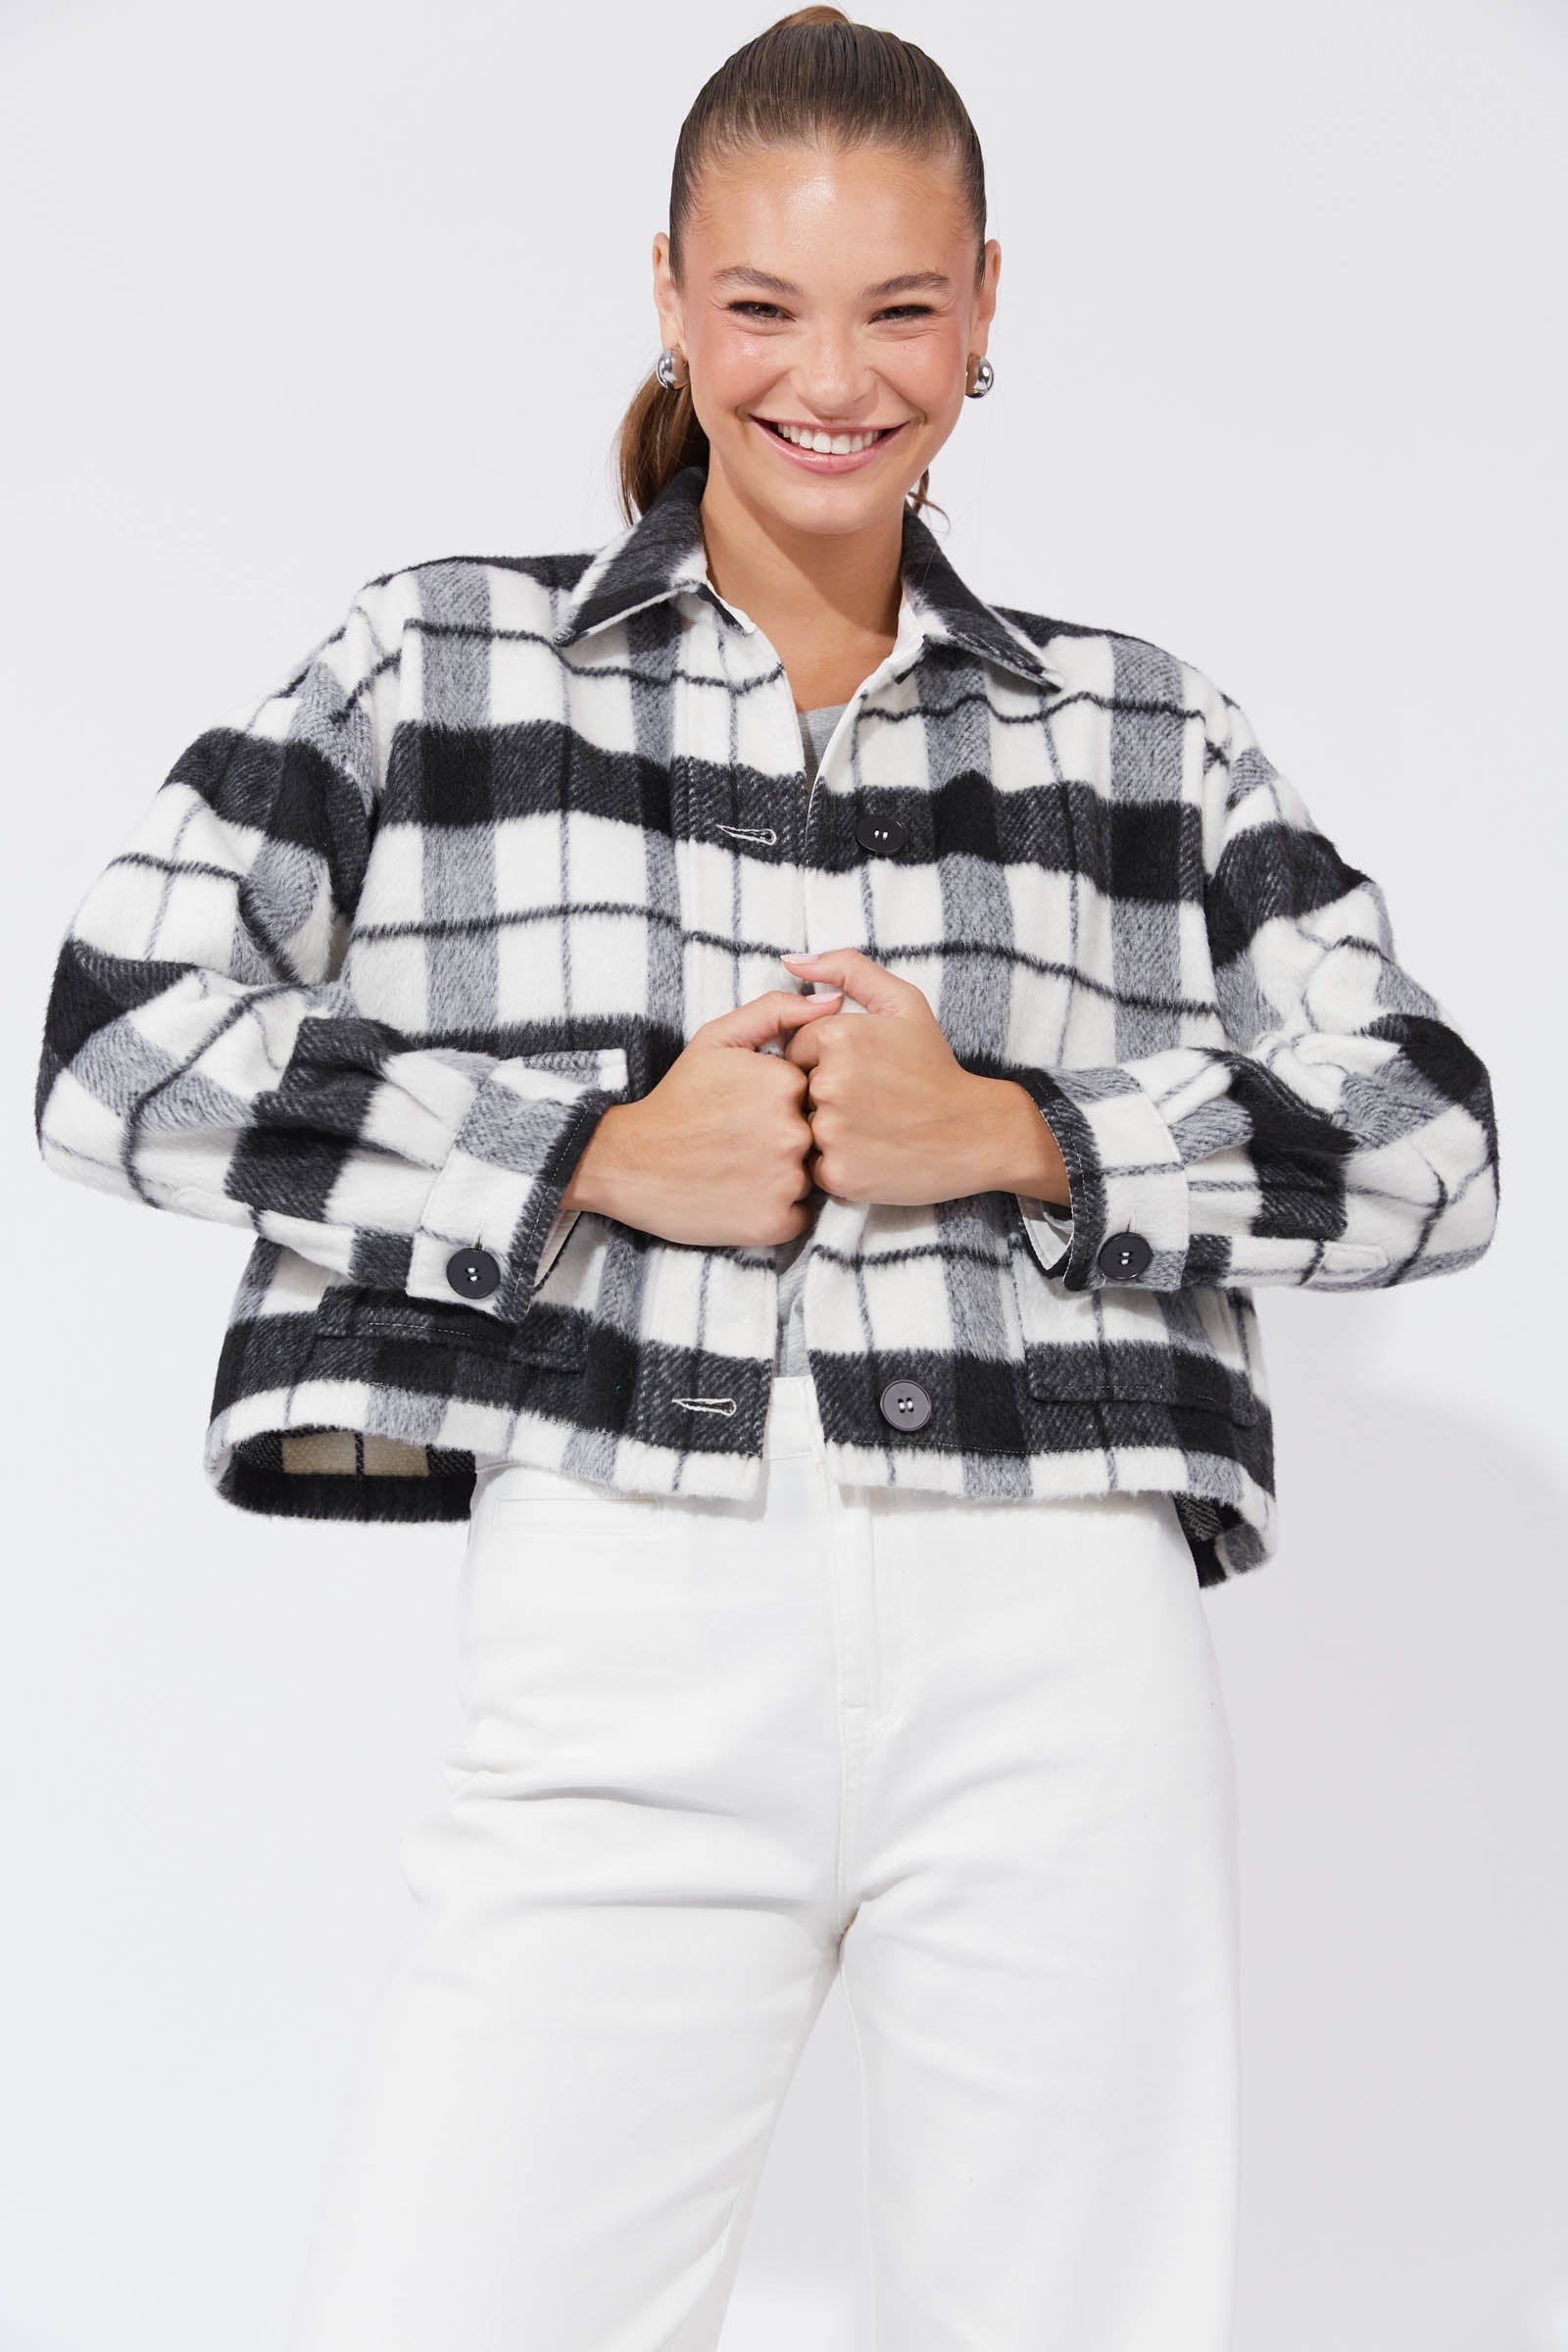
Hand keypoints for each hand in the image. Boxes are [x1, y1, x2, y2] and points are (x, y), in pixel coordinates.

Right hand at [562, 987, 843, 1245]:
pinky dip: (775, 1210)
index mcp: (787, 1084)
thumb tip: (834, 1001)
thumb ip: (778, 1012)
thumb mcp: (719, 1039)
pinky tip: (740, 1195)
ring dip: (783, 1176)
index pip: (814, 1096)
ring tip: (738, 1169)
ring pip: (810, 1177)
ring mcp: (787, 1181)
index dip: (784, 1104)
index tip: (749, 1111)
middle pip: (816, 1137)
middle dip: (786, 1140)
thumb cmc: (677, 1099)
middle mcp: (794, 1132)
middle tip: (741, 1143)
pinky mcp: (776, 1222)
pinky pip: (798, 1215)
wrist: (629, 1162)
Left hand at [776, 948, 1069, 1207]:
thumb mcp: (901, 1002)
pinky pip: (812, 1165)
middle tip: (868, 1103)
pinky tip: (869, 1153)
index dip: (825, 1062)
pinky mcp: (837, 1172)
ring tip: (869, 1128)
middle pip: (796, 1089)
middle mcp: (828, 1083)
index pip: (796, 1050)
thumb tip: (790, 959)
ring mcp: (832, 1131)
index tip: (861, 1073)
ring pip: (802, 1128)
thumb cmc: (933, 1066)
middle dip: (824, 1096)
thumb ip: (845, 969)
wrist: (973, 1132)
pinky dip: (835, 1163)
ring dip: (828, 1130)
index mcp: (836, 1036)